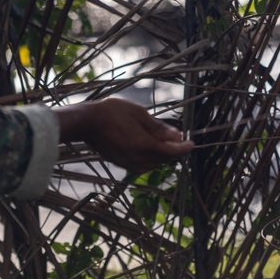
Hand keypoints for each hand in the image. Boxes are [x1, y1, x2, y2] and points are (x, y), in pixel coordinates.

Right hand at [57, 98, 192, 172]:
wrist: (87, 122)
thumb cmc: (112, 112)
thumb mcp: (139, 114)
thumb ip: (159, 128)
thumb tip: (178, 136)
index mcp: (143, 145)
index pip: (171, 151)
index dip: (184, 148)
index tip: (192, 144)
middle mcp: (137, 158)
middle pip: (164, 159)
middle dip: (174, 151)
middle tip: (181, 141)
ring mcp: (128, 163)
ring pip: (154, 164)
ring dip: (163, 156)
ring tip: (167, 144)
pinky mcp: (122, 164)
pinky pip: (143, 166)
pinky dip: (151, 160)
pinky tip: (151, 150)